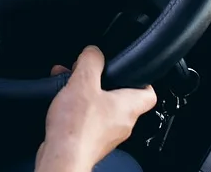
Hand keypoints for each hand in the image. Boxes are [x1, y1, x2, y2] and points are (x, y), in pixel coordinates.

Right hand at [35, 46, 156, 171]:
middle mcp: (122, 123)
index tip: (131, 70)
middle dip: (101, 83)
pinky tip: (62, 104)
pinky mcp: (91, 142)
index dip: (142, 79)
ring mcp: (107, 135)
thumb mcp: (83, 82)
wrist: (62, 158)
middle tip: (88, 74)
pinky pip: (88, 121)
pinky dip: (77, 110)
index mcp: (129, 107)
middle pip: (120, 98)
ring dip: (86, 95)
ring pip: (101, 108)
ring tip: (68, 85)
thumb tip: (94, 51)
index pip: (149, 93)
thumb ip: (91, 61)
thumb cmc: (76, 128)